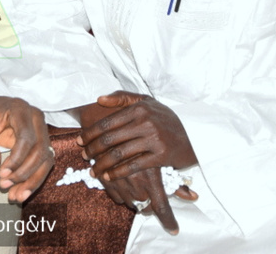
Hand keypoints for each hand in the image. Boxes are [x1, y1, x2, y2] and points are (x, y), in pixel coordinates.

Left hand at [0, 96, 53, 202]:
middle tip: (4, 185)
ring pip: (46, 160)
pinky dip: (33, 180)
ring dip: (32, 181)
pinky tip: (21, 193)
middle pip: (40, 150)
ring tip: (15, 197)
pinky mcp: (42, 142)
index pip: (27, 138)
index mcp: (21, 109)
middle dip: (24, 173)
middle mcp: (37, 119)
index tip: (1, 174)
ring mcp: (42, 130)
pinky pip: (43, 164)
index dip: (17, 159)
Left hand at [74, 92, 197, 233]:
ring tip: (93, 170)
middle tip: (83, 156)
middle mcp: (145, 122)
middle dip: (93, 149)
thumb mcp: (147, 102)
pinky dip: (118, 172)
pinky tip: (109, 176)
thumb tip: (100, 99)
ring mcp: (154, 139)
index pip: (107, 122)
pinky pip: (134, 165)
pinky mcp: (161, 156)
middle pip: (110, 138)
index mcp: (139, 108)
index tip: (80, 140)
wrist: (195, 134)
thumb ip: (122, 98)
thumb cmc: (165, 118)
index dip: (91, 133)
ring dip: (102, 163)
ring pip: (120, 153)